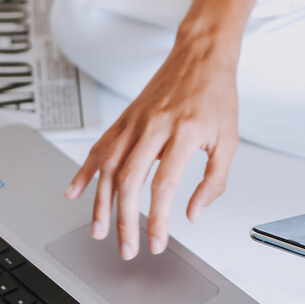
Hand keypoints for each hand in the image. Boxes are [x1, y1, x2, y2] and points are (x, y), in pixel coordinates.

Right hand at [65, 26, 239, 258]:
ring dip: (100, 203)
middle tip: (126, 248)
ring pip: (108, 167)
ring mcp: (134, 121)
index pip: (163, 185)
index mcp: (184, 133)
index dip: (156, 219)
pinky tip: (75, 192)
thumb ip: (214, 181)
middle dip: (124, 221)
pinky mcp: (124, 119)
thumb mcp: (229, 141)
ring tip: (98, 230)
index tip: (155, 243)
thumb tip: (193, 213)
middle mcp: (154, 126)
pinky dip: (85, 171)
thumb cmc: (217, 96)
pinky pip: (100, 148)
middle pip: (129, 181)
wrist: (201, 55)